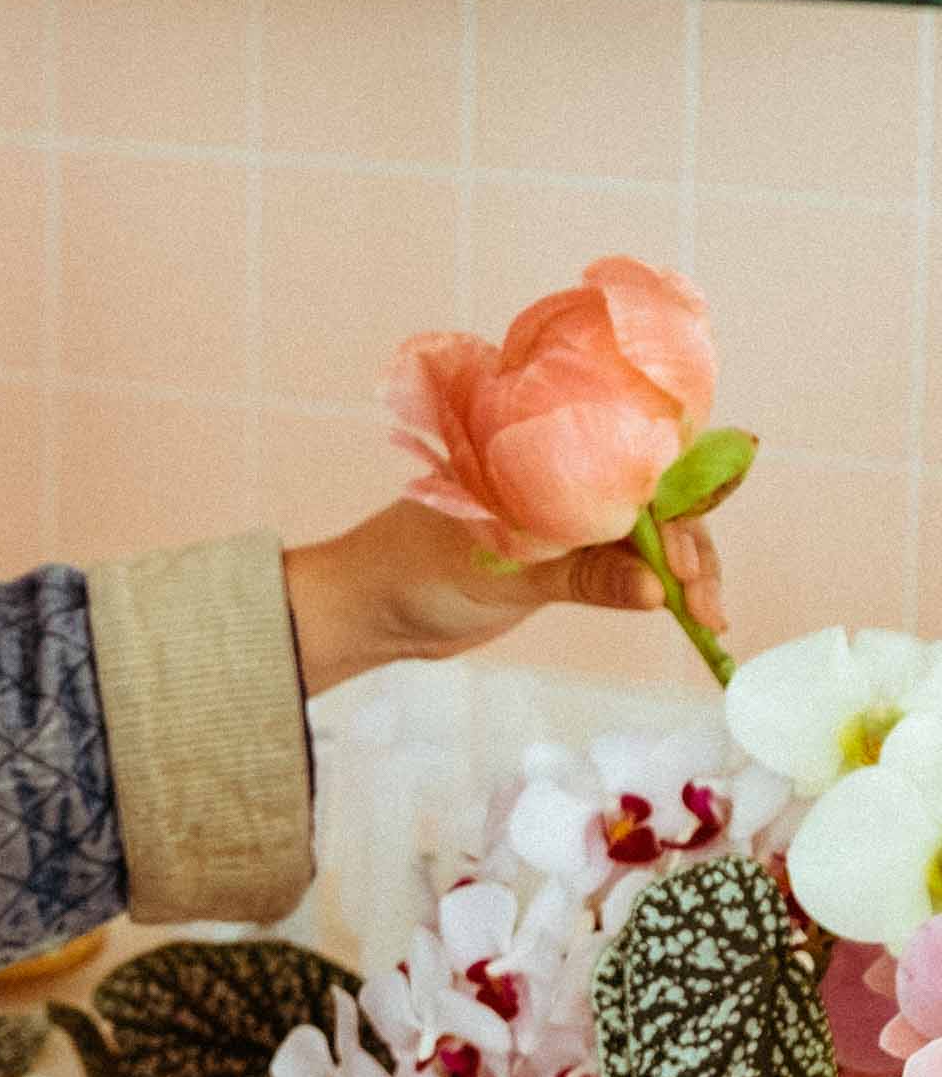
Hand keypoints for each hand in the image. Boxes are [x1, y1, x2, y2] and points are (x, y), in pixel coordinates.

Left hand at [282, 496, 726, 698]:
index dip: (676, 510)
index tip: (688, 564)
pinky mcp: (561, 560)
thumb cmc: (414, 569)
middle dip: (689, 549)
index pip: (633, 468)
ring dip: (680, 573)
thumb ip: (581, 579)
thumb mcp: (503, 574)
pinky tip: (683, 611)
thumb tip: (656, 591)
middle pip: (651, 503)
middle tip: (706, 607)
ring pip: (644, 539)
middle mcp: (562, 480)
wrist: (370, 607)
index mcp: (544, 457)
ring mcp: (565, 521)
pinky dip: (654, 586)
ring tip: (706, 619)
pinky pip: (622, 565)